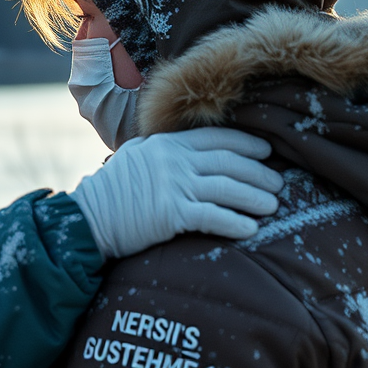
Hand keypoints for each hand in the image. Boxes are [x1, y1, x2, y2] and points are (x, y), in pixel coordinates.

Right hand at [69, 127, 282, 258]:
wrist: (88, 218)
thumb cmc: (112, 190)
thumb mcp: (136, 156)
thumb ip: (162, 150)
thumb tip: (190, 152)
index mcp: (167, 143)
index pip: (216, 138)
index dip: (247, 144)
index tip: (267, 152)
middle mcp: (173, 160)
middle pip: (230, 162)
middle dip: (259, 173)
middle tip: (279, 183)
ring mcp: (173, 185)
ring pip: (228, 189)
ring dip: (255, 198)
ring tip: (273, 206)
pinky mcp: (171, 214)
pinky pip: (213, 217)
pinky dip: (236, 223)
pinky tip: (251, 229)